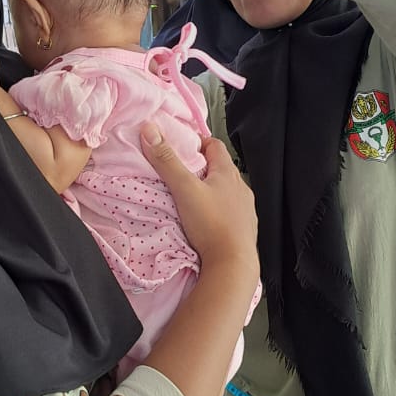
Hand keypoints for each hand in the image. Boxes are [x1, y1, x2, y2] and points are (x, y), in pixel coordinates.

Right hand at [140, 123, 257, 273]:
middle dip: (202, 169)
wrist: (232, 264)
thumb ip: (166, 161)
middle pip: (220, 170)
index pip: (215, 146)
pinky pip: (230, 214)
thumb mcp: (184, 189)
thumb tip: (150, 131)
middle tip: (182, 174)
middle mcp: (241, 189)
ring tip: (191, 199)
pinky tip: (205, 222)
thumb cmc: (211, 224)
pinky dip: (217, 213)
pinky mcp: (244, 230)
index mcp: (228, 174)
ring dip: (210, 192)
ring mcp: (245, 211)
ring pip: (226, 193)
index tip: (184, 146)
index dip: (199, 142)